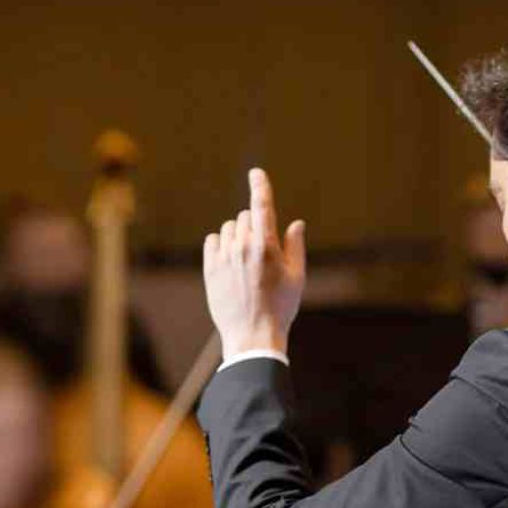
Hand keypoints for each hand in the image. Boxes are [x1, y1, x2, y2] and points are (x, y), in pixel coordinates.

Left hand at [203, 168, 305, 359]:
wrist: (253, 335)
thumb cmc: (280, 307)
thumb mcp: (297, 276)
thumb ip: (295, 245)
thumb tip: (295, 223)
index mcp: (267, 246)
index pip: (262, 205)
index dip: (260, 185)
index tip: (256, 173)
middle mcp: (243, 246)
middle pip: (246, 216)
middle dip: (256, 225)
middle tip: (263, 250)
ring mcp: (224, 256)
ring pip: (229, 228)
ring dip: (238, 235)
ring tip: (247, 260)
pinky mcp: (210, 268)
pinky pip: (213, 240)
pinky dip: (221, 244)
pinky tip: (230, 261)